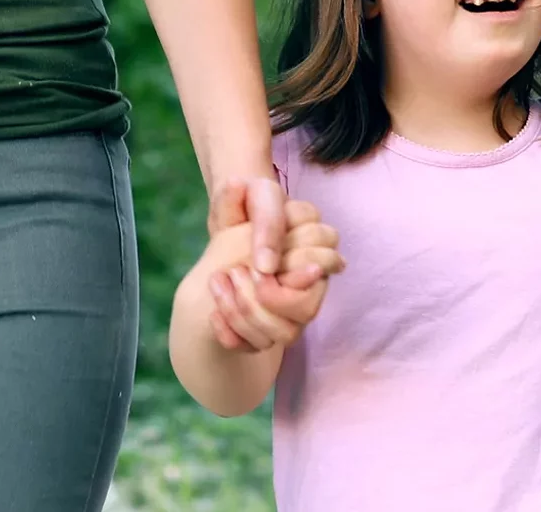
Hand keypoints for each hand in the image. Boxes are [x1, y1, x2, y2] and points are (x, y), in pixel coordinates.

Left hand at [195, 188, 341, 351]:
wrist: (226, 229)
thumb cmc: (248, 206)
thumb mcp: (257, 194)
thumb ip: (268, 219)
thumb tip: (268, 264)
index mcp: (318, 249)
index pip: (328, 265)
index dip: (295, 268)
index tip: (260, 263)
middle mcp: (310, 286)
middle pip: (307, 310)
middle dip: (266, 295)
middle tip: (237, 271)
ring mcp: (291, 311)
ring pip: (285, 334)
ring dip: (245, 313)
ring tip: (218, 281)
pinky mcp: (268, 328)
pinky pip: (256, 346)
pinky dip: (231, 333)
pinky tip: (213, 312)